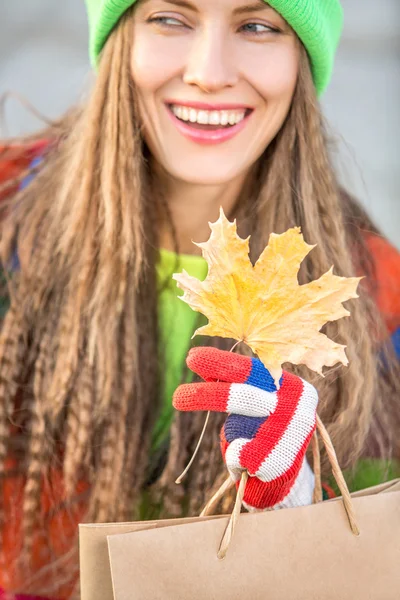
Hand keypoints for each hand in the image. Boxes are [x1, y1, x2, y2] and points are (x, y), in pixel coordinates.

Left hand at [173, 347, 317, 509]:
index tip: (191, 358)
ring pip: (236, 428)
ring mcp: (289, 435)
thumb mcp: (256, 401)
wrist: (287, 475)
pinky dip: (234, 458)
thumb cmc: (265, 430)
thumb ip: (233, 382)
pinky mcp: (279, 462)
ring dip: (231, 434)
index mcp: (293, 385)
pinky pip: (236, 454)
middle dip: (207, 396)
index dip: (219, 363)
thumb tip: (197, 358)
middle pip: (241, 397)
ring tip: (243, 443)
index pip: (251, 369)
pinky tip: (251, 464)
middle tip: (177, 397)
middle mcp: (296, 407)